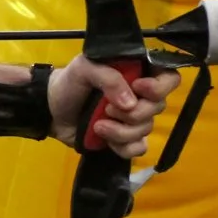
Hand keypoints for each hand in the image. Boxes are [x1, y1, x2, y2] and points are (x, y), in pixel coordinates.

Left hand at [46, 56, 178, 156]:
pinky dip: (123, 147)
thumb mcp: (84, 68)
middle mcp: (140, 96)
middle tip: (107, 108)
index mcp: (136, 73)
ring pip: (146, 130)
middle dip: (133, 113)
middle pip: (158, 108)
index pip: (169, 78)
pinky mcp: (124, 139)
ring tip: (97, 125)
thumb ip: (108, 78)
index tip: (139, 87)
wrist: (49, 110)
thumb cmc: (68, 83)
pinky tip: (104, 140)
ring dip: (121, 131)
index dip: (160, 86)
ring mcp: (133, 119)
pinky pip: (138, 148)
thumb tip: (130, 103)